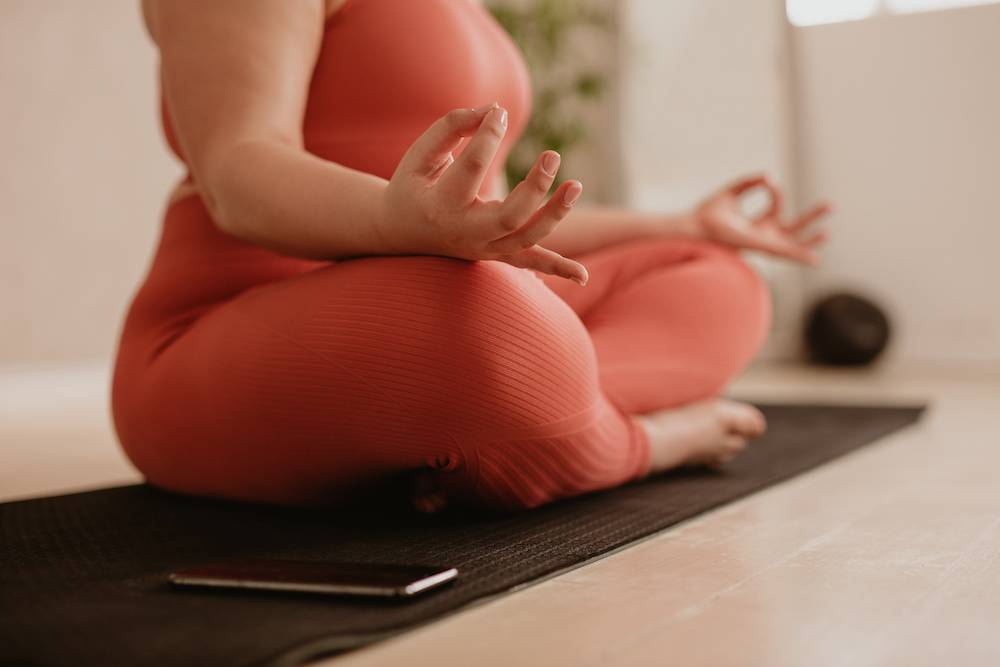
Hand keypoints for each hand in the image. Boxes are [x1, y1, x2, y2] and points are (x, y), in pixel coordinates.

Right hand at [379, 103, 587, 284]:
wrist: (399, 232)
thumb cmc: (413, 185)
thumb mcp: (421, 153)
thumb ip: (453, 126)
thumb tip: (496, 110)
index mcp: (440, 206)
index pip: (472, 167)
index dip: (489, 134)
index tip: (498, 113)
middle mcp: (464, 233)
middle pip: (508, 216)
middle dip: (535, 187)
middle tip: (552, 155)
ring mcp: (483, 249)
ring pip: (526, 240)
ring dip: (555, 215)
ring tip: (576, 185)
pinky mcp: (496, 254)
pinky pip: (529, 264)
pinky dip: (557, 269)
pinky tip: (583, 276)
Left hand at [693, 174, 831, 264]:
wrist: (696, 225)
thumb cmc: (708, 212)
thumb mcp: (733, 191)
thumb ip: (751, 182)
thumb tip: (769, 175)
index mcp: (755, 223)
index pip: (776, 205)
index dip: (774, 190)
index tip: (767, 180)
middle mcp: (761, 235)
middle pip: (792, 227)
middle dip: (811, 217)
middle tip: (831, 204)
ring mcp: (762, 242)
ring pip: (792, 242)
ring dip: (810, 239)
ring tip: (828, 233)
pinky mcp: (760, 246)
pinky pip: (784, 251)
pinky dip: (799, 254)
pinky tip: (815, 259)